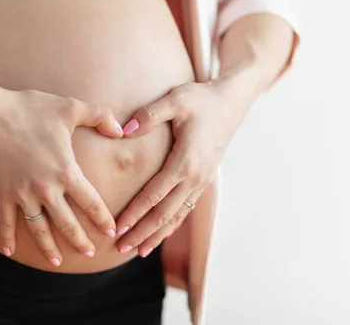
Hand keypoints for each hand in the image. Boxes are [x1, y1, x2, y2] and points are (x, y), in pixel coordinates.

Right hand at [0, 89, 122, 266]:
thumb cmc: (30, 109)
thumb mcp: (70, 107)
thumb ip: (101, 116)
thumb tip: (122, 129)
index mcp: (65, 171)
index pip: (91, 202)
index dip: (102, 219)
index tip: (111, 232)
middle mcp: (46, 189)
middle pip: (67, 223)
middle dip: (80, 241)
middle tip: (90, 254)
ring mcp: (22, 194)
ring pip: (39, 229)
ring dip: (48, 247)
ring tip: (58, 262)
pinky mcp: (2, 193)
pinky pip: (6, 221)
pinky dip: (7, 237)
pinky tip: (9, 252)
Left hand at [115, 80, 249, 256]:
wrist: (231, 102)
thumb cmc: (200, 99)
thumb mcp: (174, 100)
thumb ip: (149, 114)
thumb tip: (124, 129)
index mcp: (185, 161)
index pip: (154, 194)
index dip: (135, 213)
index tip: (118, 227)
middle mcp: (195, 177)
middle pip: (164, 213)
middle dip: (142, 232)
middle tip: (120, 248)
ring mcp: (202, 181)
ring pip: (177, 216)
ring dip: (157, 234)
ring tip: (138, 250)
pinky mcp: (204, 180)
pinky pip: (186, 208)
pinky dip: (172, 225)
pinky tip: (160, 234)